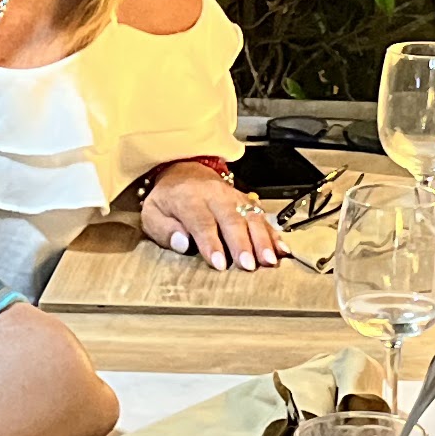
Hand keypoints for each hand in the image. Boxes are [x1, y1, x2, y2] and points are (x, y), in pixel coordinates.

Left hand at [141, 162, 280, 269]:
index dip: (211, 244)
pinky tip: (282, 249)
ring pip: (251, 217)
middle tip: (248, 265)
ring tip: (269, 260)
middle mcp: (214, 195)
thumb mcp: (152, 214)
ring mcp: (233, 196)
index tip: (219, 263)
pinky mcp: (246, 200)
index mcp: (188, 198)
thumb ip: (164, 230)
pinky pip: (262, 215)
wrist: (183, 170)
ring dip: (262, 240)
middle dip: (242, 244)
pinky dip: (274, 233)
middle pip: (231, 219)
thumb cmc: (168, 200)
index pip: (201, 222)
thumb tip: (181, 243)